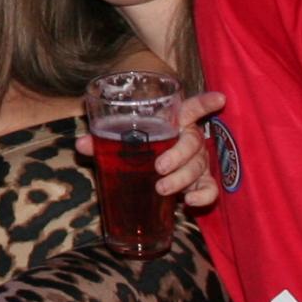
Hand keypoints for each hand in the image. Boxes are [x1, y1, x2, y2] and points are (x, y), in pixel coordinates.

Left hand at [69, 90, 228, 211]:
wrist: (152, 174)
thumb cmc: (139, 149)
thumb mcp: (121, 143)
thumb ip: (102, 141)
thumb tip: (81, 144)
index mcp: (175, 123)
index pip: (192, 108)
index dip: (206, 103)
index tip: (220, 98)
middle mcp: (191, 140)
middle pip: (193, 143)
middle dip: (178, 155)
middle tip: (159, 167)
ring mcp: (199, 162)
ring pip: (198, 167)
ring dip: (181, 178)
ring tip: (161, 188)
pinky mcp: (201, 183)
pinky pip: (209, 189)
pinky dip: (203, 196)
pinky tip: (190, 203)